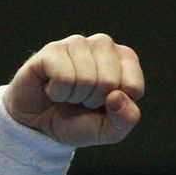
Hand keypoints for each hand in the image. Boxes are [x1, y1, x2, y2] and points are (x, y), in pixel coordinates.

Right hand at [3, 33, 144, 146]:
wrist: (42, 126)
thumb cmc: (80, 122)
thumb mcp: (110, 130)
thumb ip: (126, 119)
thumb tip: (117, 97)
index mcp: (125, 60)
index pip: (133, 86)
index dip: (117, 106)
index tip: (105, 105)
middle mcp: (103, 45)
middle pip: (110, 81)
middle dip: (94, 101)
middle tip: (83, 101)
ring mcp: (77, 44)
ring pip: (87, 79)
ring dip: (75, 97)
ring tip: (69, 94)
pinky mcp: (51, 49)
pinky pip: (63, 77)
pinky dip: (57, 93)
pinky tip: (53, 89)